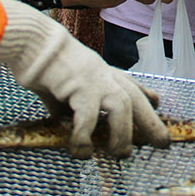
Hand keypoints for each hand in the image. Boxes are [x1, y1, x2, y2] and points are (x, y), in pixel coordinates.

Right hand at [0, 0, 169, 157]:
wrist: (32, 42)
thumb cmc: (42, 60)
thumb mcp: (63, 82)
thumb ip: (68, 101)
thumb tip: (66, 120)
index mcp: (101, 72)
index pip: (129, 82)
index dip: (145, 93)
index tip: (157, 102)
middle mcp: (103, 75)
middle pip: (134, 98)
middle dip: (150, 122)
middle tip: (162, 143)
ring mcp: (94, 80)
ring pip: (121, 107)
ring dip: (123, 134)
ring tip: (120, 154)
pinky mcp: (79, 87)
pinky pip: (88, 118)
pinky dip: (85, 137)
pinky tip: (81, 150)